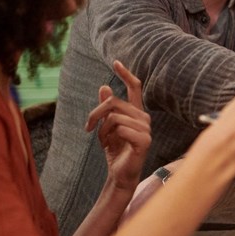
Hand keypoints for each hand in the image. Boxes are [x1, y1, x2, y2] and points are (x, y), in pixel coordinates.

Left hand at [85, 61, 150, 192]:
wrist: (120, 173)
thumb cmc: (116, 150)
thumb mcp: (106, 126)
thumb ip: (106, 108)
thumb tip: (104, 86)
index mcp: (137, 112)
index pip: (135, 88)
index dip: (126, 74)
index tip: (115, 62)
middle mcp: (144, 118)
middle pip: (115, 103)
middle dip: (96, 114)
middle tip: (88, 127)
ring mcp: (146, 129)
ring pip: (115, 117)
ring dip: (103, 129)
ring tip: (103, 140)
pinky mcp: (144, 140)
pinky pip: (121, 128)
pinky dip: (110, 136)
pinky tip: (111, 145)